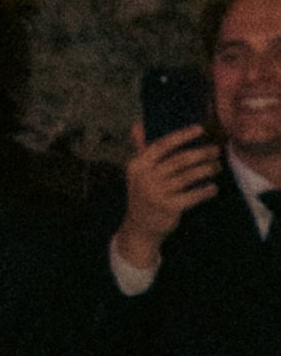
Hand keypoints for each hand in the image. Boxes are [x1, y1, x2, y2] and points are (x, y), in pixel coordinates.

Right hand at [113, 119, 220, 277]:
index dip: (183, 136)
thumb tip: (138, 125)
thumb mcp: (138, 173)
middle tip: (216, 150)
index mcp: (138, 165)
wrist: (139, 229)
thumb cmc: (143, 195)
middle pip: (180, 160)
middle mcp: (146, 178)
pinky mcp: (169, 208)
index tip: (200, 129)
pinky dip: (205, 191)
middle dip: (201, 153)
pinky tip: (213, 188)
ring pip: (189, 176)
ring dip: (207, 169)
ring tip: (217, 166)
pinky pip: (193, 196)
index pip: (163, 145)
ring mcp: (157, 194)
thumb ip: (140, 149)